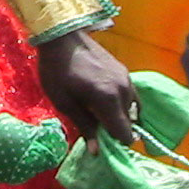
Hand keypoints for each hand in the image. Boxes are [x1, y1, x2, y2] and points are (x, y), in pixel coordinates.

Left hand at [36, 30, 138, 144]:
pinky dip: (121, 103)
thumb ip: (84, 126)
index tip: (101, 144)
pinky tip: (104, 101)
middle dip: (116, 130)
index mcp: (108, 99)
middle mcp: (123, 89)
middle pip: (129, 122)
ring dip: (119, 116)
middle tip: (96, 128)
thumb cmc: (57, 71)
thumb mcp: (64, 103)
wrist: (61, 37)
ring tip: (98, 114)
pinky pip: (129, 95)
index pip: (125, 133)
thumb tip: (97, 151)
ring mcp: (126, 78)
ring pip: (131, 108)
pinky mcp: (124, 70)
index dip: (115, 143)